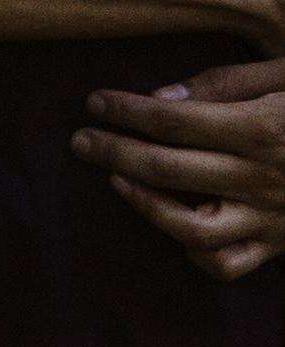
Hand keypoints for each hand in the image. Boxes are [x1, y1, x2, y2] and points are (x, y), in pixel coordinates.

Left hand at [73, 60, 284, 280]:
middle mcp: (262, 177)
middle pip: (167, 167)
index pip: (173, 120)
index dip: (124, 110)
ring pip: (189, 227)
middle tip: (81, 139)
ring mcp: (270, 218)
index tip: (94, 102)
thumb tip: (162, 98)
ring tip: (117, 179)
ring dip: (143, 204)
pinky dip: (192, 251)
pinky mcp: (279, 245)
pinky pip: (225, 264)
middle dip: (113, 150)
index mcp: (263, 128)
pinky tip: (172, 224)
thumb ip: (230, 83)